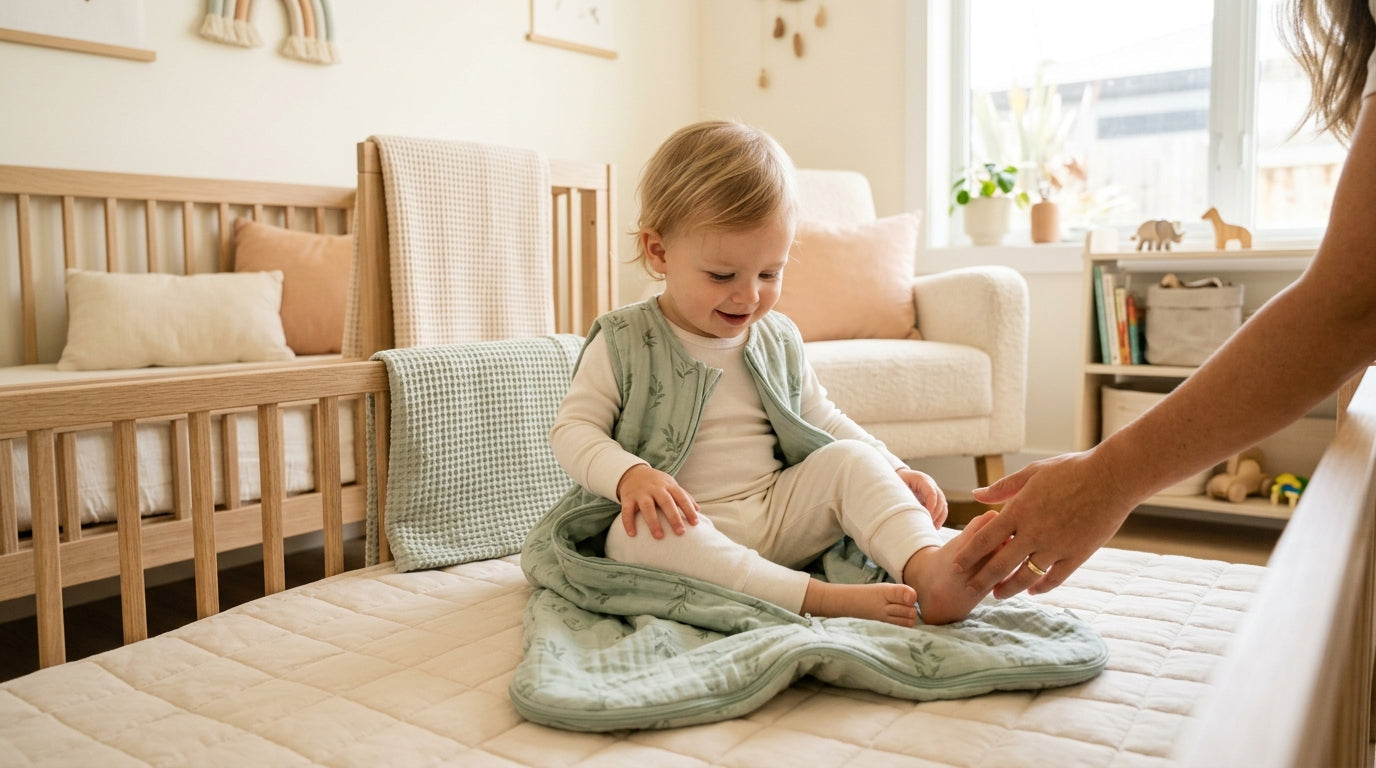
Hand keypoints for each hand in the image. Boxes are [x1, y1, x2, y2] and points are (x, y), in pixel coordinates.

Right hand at [615, 464, 699, 538]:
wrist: (632, 473)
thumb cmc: (657, 483)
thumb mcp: (671, 485)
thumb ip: (684, 496)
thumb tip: (698, 510)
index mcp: (668, 486)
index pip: (681, 497)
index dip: (689, 510)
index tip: (695, 524)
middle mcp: (655, 488)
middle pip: (666, 502)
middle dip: (674, 517)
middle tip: (680, 532)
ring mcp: (641, 493)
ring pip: (647, 507)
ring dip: (653, 522)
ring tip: (659, 537)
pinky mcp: (628, 497)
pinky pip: (627, 510)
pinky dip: (628, 522)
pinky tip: (632, 534)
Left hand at [896, 467, 947, 527]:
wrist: (897, 477)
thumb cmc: (896, 482)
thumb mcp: (898, 488)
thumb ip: (905, 497)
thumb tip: (910, 512)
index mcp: (921, 480)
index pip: (932, 492)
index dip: (931, 505)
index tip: (927, 515)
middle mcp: (930, 484)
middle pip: (940, 499)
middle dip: (936, 513)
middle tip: (928, 523)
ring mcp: (933, 490)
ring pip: (942, 504)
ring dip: (939, 516)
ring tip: (933, 527)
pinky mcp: (933, 498)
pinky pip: (941, 507)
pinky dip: (939, 517)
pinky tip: (935, 526)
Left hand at [952, 450, 1133, 597]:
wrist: (1112, 477)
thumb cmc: (1071, 470)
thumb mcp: (1032, 473)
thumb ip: (1002, 488)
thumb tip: (976, 495)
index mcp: (1019, 511)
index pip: (985, 539)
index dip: (968, 555)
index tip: (957, 565)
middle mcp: (1034, 533)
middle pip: (1000, 565)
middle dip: (981, 580)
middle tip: (969, 589)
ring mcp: (1056, 547)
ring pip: (1025, 577)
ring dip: (1008, 588)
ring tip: (997, 594)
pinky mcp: (1077, 555)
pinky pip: (1054, 579)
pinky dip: (1041, 587)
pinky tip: (1032, 590)